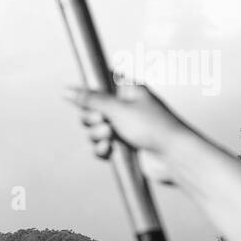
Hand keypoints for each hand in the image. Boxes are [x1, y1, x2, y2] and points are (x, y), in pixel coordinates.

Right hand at [65, 83, 194, 184]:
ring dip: (97, 135)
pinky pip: (102, 146)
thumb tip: (67, 90)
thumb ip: (90, 99)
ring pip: (95, 129)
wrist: (173, 156)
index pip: (101, 83)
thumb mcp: (117, 109)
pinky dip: (102, 149)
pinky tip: (109, 150)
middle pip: (92, 109)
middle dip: (92, 118)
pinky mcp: (124, 147)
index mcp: (128, 91)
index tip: (89, 101)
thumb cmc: (153, 127)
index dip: (90, 92)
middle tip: (103, 122)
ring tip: (110, 137)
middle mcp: (126, 108)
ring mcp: (125, 128)